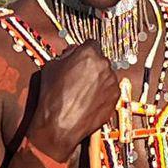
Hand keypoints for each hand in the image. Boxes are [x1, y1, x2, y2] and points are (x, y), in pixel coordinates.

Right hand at [26, 42, 117, 159]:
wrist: (60, 124)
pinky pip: (110, 90)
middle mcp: (104, 65)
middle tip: (79, 78)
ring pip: (106, 75)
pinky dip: (102, 94)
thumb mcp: (51, 66)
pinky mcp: (116, 97)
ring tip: (83, 92)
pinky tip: (89, 101)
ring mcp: (112, 82)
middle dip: (91, 67)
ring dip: (98, 80)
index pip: (91, 44)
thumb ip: (66, 54)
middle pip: (99, 60)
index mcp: (89, 53)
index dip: (84, 52)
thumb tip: (73, 52)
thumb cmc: (53, 96)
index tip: (81, 59)